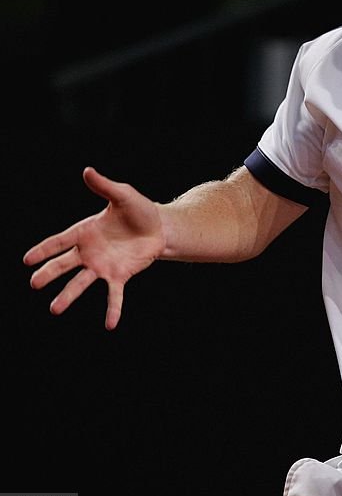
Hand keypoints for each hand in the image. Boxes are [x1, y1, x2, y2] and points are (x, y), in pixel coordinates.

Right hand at [23, 167, 165, 329]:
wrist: (160, 227)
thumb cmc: (138, 210)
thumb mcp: (122, 195)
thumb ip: (104, 186)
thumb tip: (87, 170)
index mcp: (84, 232)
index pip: (59, 242)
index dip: (43, 250)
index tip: (27, 260)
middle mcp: (89, 252)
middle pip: (64, 264)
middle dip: (49, 273)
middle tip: (34, 284)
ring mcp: (102, 266)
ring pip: (81, 283)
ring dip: (68, 295)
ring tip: (54, 309)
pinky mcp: (120, 276)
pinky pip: (114, 295)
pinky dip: (112, 309)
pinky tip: (110, 324)